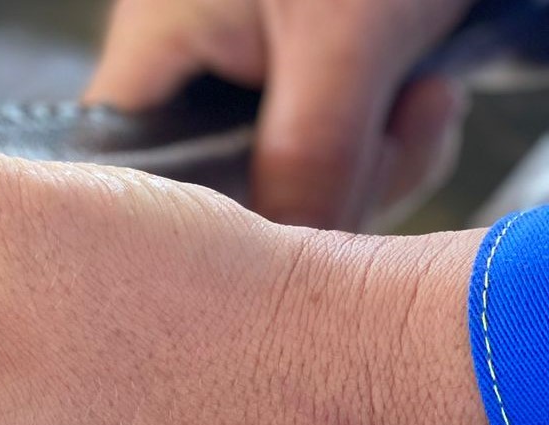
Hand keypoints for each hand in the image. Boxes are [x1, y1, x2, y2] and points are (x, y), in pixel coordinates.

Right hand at [86, 0, 472, 229]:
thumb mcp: (344, 41)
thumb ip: (309, 159)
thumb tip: (285, 259)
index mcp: (156, 44)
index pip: (124, 168)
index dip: (181, 226)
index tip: (257, 240)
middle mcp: (185, 65)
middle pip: (221, 187)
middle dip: (321, 188)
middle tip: (393, 146)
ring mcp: (239, 73)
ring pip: (283, 173)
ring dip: (370, 160)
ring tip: (424, 99)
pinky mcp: (290, 79)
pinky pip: (321, 147)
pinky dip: (380, 140)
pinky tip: (422, 96)